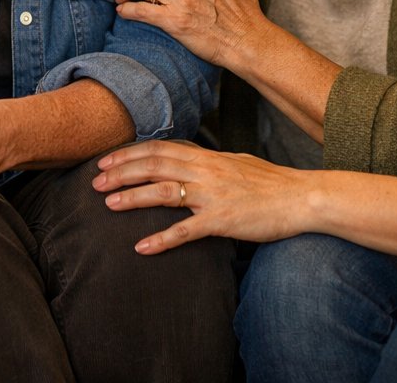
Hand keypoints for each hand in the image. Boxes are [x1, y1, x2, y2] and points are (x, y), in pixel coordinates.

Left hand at [92, 141, 311, 253]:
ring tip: (108, 204)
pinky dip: (162, 239)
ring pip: (164, 192)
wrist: (301, 198)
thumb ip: (209, 161)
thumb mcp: (236, 163)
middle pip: (154, 166)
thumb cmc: (271, 183)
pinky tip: (142, 247)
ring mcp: (213, 195)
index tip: (106, 161)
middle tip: (95, 181)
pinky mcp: (223, 220)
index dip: (130, 154)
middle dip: (121, 172)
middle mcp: (206, 172)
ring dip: (133, 198)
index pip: (161, 149)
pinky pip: (187, 230)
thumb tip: (188, 158)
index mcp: (208, 158)